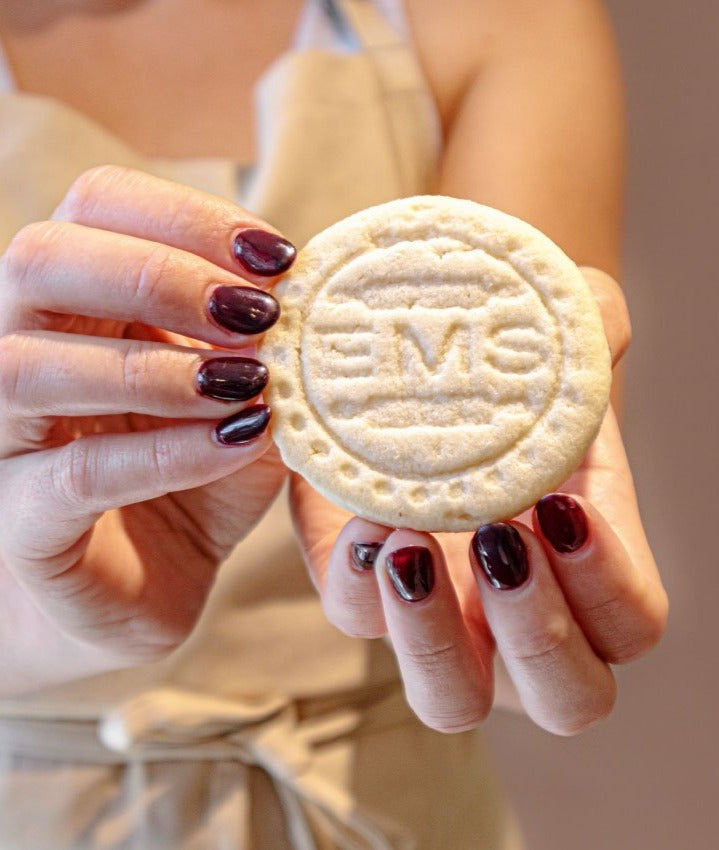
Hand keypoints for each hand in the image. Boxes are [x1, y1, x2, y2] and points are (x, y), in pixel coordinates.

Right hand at [0, 166, 293, 692]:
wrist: (147, 584)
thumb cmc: (195, 475)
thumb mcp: (247, 399)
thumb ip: (271, 352)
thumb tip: (318, 299)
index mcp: (80, 302)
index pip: (97, 206)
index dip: (187, 215)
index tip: (279, 258)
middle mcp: (23, 349)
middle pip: (43, 260)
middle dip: (162, 274)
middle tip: (256, 313)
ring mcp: (8, 435)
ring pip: (34, 365)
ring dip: (156, 366)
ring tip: (247, 383)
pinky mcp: (24, 521)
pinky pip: (77, 472)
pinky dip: (166, 452)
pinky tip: (234, 442)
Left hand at [290, 269, 667, 734]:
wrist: (420, 379)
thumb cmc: (512, 379)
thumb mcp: (554, 348)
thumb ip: (589, 329)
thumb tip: (595, 314)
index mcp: (588, 570)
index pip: (631, 623)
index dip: (609, 583)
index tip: (565, 506)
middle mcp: (524, 619)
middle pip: (567, 697)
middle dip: (539, 631)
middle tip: (501, 541)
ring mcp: (442, 621)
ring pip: (453, 701)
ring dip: (436, 637)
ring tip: (412, 546)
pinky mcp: (362, 593)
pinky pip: (358, 622)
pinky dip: (360, 583)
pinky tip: (363, 518)